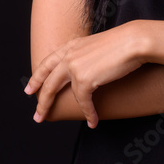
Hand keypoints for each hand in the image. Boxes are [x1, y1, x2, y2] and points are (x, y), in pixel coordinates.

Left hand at [24, 21, 145, 128]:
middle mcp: (69, 55)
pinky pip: (83, 101)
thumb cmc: (124, 44)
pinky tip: (92, 122)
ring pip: (54, 91)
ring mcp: (74, 67)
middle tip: (36, 114)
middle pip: (47, 79)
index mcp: (72, 45)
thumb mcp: (97, 47)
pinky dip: (89, 113)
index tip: (29, 88)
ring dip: (50, 108)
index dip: (37, 76)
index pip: (48, 62)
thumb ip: (87, 57)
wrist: (134, 42)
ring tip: (48, 119)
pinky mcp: (84, 79)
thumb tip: (88, 71)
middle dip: (40, 99)